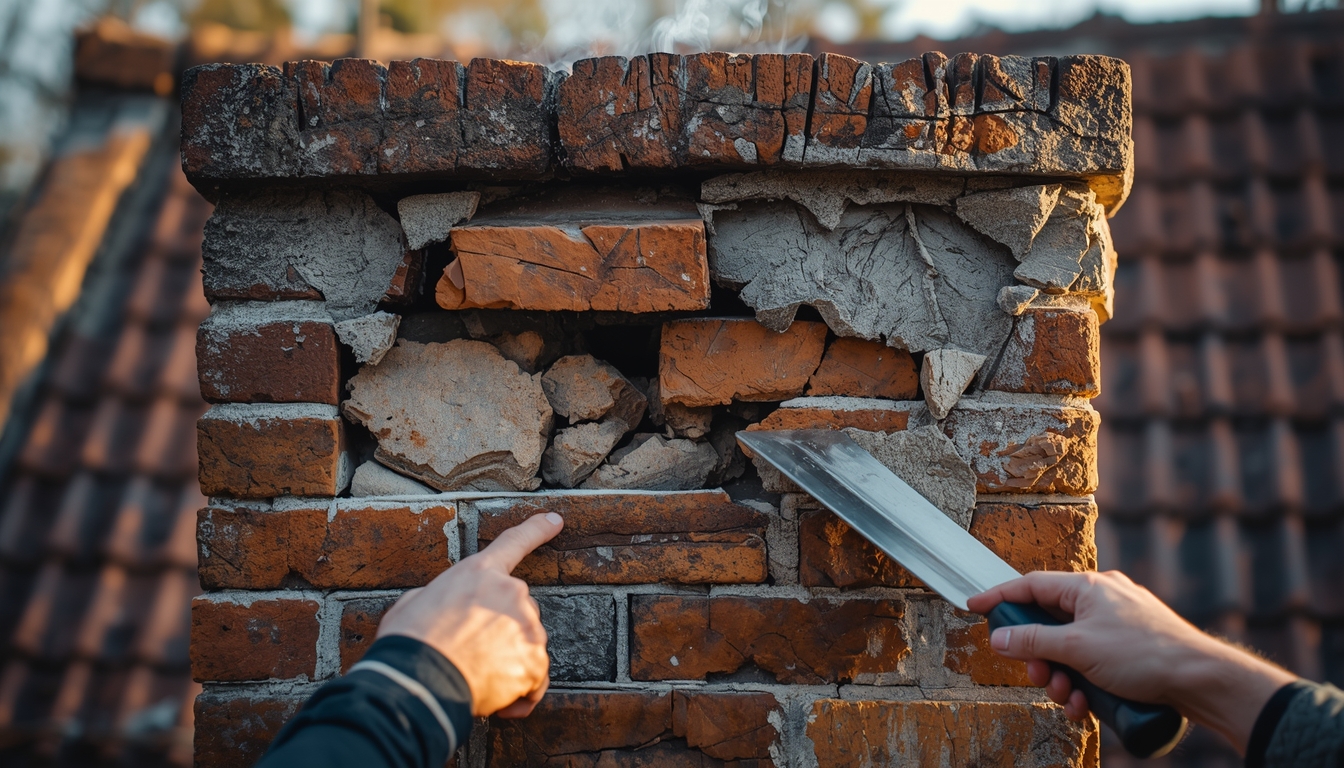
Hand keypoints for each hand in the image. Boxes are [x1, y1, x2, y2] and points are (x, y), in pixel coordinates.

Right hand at [377, 512, 562, 718]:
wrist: (419, 680)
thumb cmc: (408, 642)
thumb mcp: (413, 603)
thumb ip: (443, 597)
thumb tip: (442, 609)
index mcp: (479, 572)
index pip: (514, 542)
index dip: (537, 530)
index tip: (555, 521)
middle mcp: (511, 593)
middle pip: (518, 611)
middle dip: (500, 632)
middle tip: (470, 653)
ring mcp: (527, 627)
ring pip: (526, 645)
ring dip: (508, 662)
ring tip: (475, 678)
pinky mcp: (535, 662)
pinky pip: (535, 679)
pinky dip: (520, 692)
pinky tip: (497, 702)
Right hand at [967, 570, 1296, 752]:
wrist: (1201, 679)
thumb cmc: (1145, 654)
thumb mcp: (1078, 649)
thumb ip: (1033, 642)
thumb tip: (999, 639)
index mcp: (1088, 588)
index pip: (1031, 585)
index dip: (1000, 597)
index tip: (975, 606)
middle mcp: (1103, 600)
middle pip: (1051, 624)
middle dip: (1040, 657)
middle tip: (1038, 677)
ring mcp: (1119, 624)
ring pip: (1072, 648)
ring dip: (1063, 676)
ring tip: (1070, 697)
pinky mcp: (1132, 649)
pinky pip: (1095, 662)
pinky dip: (1085, 682)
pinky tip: (1090, 703)